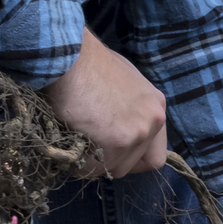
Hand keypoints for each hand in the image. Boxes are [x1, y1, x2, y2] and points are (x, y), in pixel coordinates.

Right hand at [42, 28, 168, 178]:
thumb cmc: (87, 63)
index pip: (154, 155)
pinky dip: (76, 161)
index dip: (130, 159)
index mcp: (157, 107)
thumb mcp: (122, 83)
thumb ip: (128, 110)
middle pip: (132, 165)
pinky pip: (92, 167)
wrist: (70, 55)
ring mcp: (137, 133)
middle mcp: (153, 121)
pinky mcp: (117, 142)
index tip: (110, 155)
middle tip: (86, 146)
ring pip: (111, 168)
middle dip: (108, 161)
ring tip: (72, 138)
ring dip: (89, 161)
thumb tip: (115, 128)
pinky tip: (66, 139)